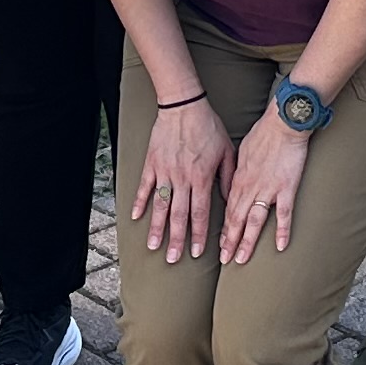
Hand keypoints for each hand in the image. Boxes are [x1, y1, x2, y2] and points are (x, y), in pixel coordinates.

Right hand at [133, 84, 232, 262]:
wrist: (184, 105)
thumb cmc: (208, 126)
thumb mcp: (227, 151)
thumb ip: (228, 177)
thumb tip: (230, 199)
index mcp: (202, 177)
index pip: (201, 213)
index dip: (199, 234)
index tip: (197, 253)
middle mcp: (182, 178)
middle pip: (179, 215)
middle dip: (176, 239)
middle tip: (173, 260)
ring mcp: (165, 171)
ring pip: (160, 205)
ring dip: (157, 228)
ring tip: (154, 247)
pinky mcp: (152, 163)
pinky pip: (144, 186)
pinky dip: (139, 202)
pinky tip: (136, 217)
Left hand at [220, 112, 311, 266]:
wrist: (283, 124)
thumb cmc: (263, 134)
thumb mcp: (241, 152)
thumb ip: (237, 172)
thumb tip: (232, 185)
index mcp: (239, 179)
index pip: (228, 210)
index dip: (223, 229)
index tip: (219, 244)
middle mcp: (250, 188)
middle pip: (237, 220)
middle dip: (229, 242)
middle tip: (225, 260)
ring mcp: (268, 190)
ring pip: (254, 221)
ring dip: (247, 241)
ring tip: (241, 259)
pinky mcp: (286, 188)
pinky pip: (283, 214)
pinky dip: (282, 230)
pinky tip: (280, 246)